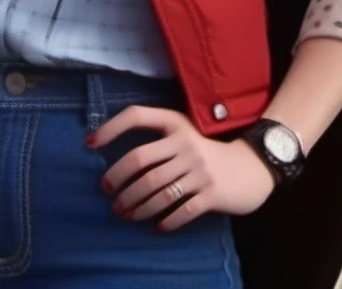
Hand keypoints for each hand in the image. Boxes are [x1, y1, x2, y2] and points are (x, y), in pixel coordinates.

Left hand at [89, 105, 275, 232]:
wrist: (250, 167)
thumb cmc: (204, 151)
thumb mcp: (183, 135)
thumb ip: (157, 141)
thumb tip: (117, 160)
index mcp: (176, 124)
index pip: (136, 116)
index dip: (111, 128)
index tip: (90, 144)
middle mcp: (185, 144)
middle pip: (141, 161)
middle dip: (118, 180)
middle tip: (107, 192)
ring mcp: (199, 171)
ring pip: (157, 191)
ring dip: (135, 206)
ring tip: (124, 214)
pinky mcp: (211, 195)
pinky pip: (182, 211)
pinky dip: (166, 220)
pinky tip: (156, 226)